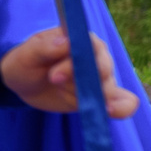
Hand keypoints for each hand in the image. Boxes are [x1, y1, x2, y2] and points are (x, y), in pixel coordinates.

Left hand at [0, 26, 138, 118]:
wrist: (25, 82)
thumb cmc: (26, 62)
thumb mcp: (26, 53)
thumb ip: (44, 47)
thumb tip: (66, 42)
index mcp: (82, 40)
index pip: (91, 48)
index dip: (75, 64)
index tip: (55, 76)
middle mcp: (98, 57)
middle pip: (104, 70)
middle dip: (78, 83)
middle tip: (54, 82)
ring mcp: (102, 78)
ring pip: (107, 90)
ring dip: (81, 97)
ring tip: (61, 91)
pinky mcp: (102, 96)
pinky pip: (125, 103)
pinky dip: (121, 108)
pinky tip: (108, 111)